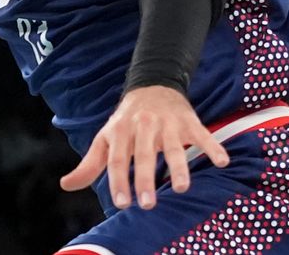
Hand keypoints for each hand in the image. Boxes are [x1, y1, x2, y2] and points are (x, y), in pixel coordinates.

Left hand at [58, 85, 230, 210]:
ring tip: (182, 188)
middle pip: (145, 153)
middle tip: (148, 204)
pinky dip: (213, 147)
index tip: (122, 203)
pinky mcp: (189, 121)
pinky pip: (202, 134)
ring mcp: (168, 123)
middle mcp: (144, 125)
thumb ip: (91, 164)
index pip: (118, 158)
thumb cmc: (126, 121)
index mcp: (121, 130)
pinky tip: (222, 162)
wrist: (153, 84)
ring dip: (179, 167)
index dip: (119, 180)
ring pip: (174, 146)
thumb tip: (67, 185)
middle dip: (146, 179)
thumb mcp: (106, 138)